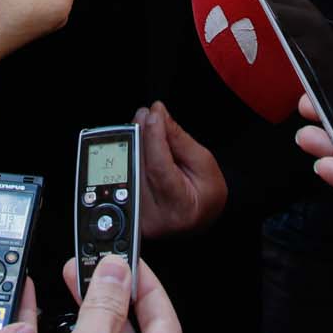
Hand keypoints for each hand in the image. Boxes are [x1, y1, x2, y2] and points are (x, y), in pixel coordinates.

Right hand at [49, 256, 180, 332]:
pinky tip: (42, 314)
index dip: (147, 284)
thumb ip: (104, 309)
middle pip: (130, 329)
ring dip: (85, 309)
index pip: (164, 319)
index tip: (128, 260)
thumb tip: (114, 271)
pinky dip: (62, 332)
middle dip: (109, 291)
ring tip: (72, 279)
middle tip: (94, 264)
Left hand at [135, 101, 225, 238]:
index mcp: (179, 207)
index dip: (154, 137)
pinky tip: (138, 142)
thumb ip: (180, 141)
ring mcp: (138, 217)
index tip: (154, 114)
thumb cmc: (206, 193)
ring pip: (128, 170)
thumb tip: (159, 116)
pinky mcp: (128, 211)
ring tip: (143, 125)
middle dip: (139, 135)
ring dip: (132, 143)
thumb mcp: (204, 163)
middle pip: (139, 167)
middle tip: (145, 114)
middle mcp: (154, 217)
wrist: (199, 218)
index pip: (159, 168)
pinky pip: (125, 176)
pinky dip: (130, 155)